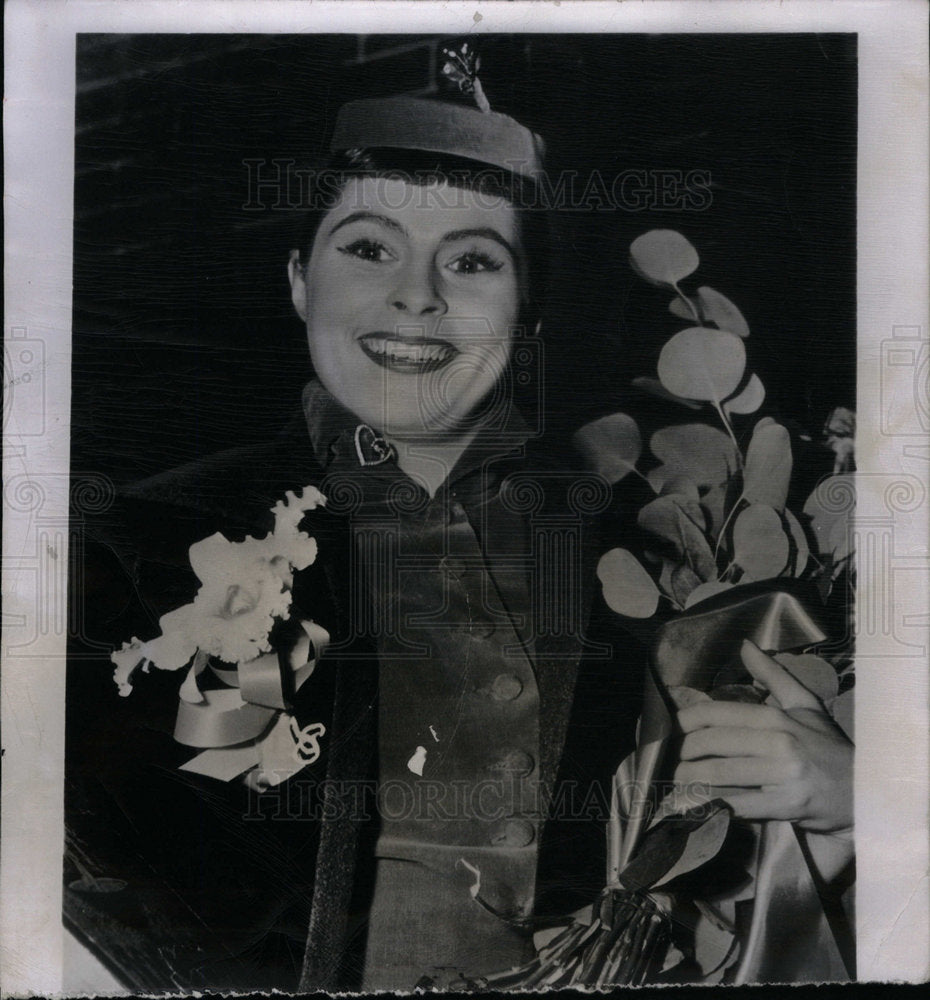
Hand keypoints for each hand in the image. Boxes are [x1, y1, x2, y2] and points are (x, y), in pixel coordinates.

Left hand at [674, 639, 852, 834]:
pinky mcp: (786, 806)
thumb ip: (772, 675)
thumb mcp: (804, 704)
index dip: (687, 720)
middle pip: (714, 743)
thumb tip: (745, 645)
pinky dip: (714, 802)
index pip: (718, 713)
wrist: (864, 792)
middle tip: (672, 757)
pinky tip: (699, 801)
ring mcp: (782, 775)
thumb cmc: (827, 746)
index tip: (671, 726)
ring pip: (720, 773)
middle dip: (684, 751)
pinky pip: (738, 803)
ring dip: (691, 777)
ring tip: (678, 778)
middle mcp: (778, 742)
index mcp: (776, 716)